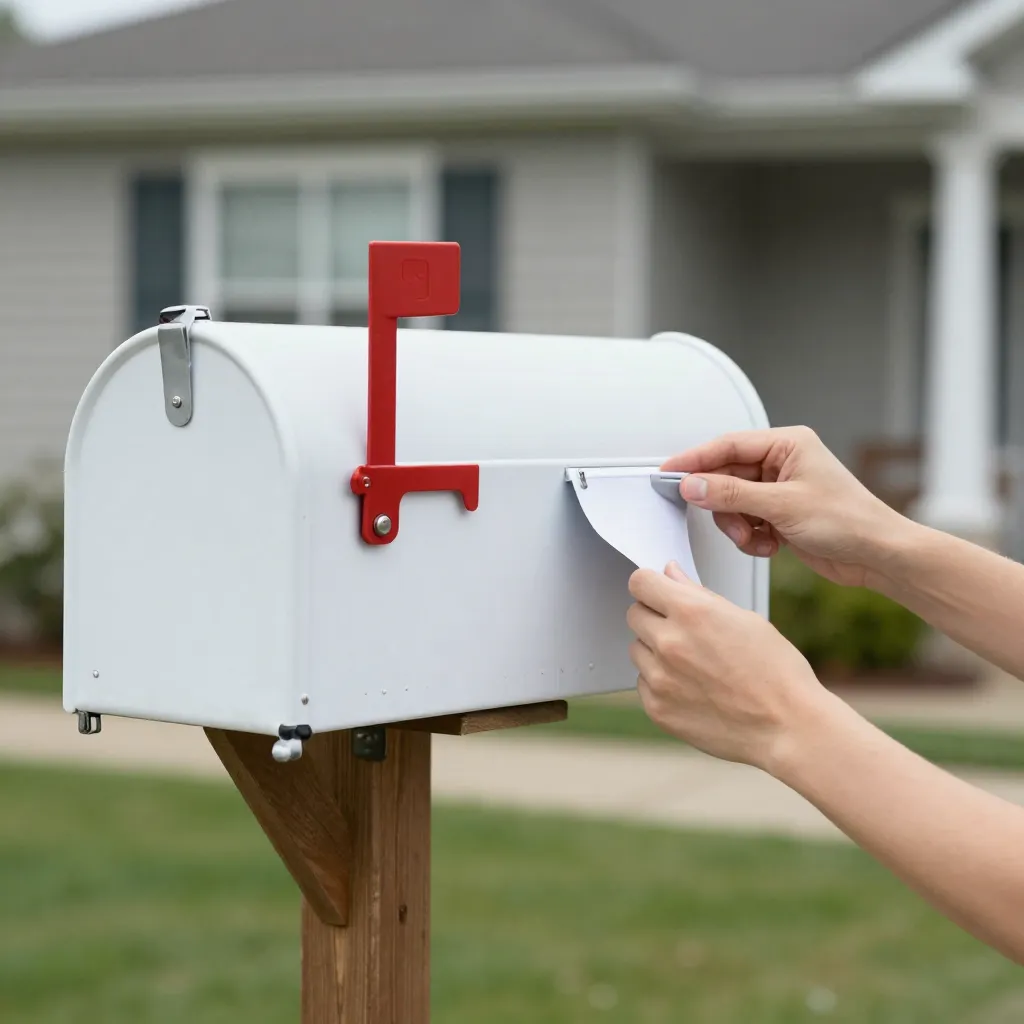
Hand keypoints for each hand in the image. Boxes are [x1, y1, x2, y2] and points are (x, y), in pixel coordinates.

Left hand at [627, 563, 829, 769]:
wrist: (788, 727)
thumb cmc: (776, 672)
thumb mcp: (745, 619)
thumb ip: (699, 594)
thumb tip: (671, 573)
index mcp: (691, 613)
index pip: (640, 581)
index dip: (651, 584)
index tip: (658, 591)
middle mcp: (669, 643)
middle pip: (634, 614)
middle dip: (654, 616)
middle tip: (685, 631)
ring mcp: (659, 678)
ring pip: (637, 649)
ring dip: (656, 650)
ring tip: (694, 664)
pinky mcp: (657, 708)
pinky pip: (644, 683)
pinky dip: (660, 682)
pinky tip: (693, 688)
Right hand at [662, 426, 908, 587]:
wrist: (879, 555)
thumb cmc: (850, 521)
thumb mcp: (782, 505)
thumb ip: (732, 493)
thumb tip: (694, 485)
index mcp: (787, 444)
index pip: (727, 445)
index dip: (695, 460)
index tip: (669, 473)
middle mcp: (782, 463)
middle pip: (727, 476)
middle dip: (724, 505)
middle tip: (723, 519)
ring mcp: (780, 489)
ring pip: (733, 503)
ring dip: (737, 526)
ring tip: (755, 538)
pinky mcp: (780, 514)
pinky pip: (745, 521)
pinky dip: (751, 537)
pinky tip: (770, 545)